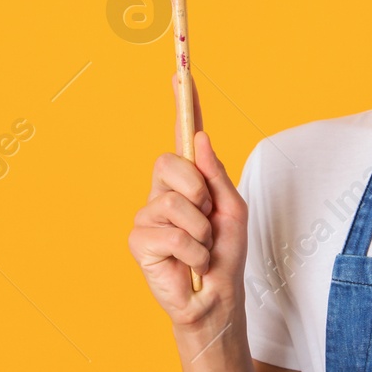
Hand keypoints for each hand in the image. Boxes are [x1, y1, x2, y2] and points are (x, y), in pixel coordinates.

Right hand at [127, 72, 247, 327]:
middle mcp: (163, 191)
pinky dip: (191, 251)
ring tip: (201, 249)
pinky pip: (169, 232)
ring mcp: (147, 214)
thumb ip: (216, 175)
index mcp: (188, 180)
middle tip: (207, 219)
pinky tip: (189, 264)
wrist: (217, 299)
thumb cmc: (225, 256)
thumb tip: (199, 137)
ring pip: (174, 202)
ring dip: (200, 231)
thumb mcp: (232, 211)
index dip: (182, 104)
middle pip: (170, 161)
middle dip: (198, 191)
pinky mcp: (138, 240)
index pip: (181, 136)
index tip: (179, 73)